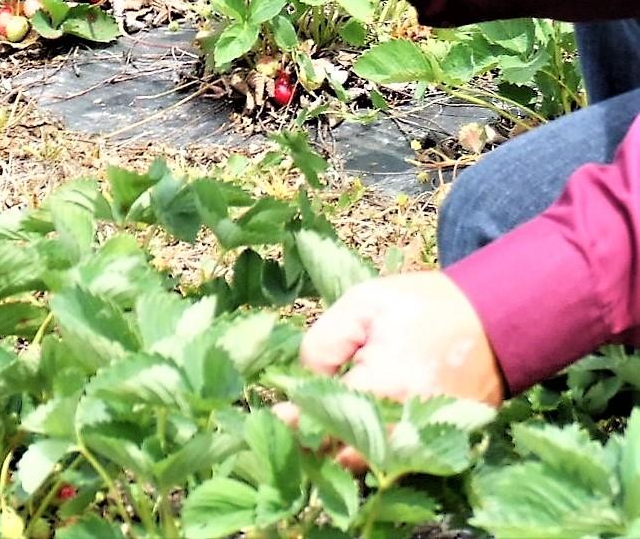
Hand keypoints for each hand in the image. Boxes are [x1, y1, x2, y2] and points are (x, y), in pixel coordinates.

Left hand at [277, 272, 505, 468]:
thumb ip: (324, 344)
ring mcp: (427, 440)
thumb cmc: (423, 306)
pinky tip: (352, 432)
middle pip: (344, 456)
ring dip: (342, 451)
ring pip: (371, 464)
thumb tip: (303, 381)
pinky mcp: (442, 444)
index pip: (324, 420)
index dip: (293, 422)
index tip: (273, 417)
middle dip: (315, 444)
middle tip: (289, 429)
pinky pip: (397, 459)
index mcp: (383, 387)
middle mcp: (405, 425)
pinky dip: (374, 451)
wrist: (495, 317)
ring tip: (316, 431)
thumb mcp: (363, 305)